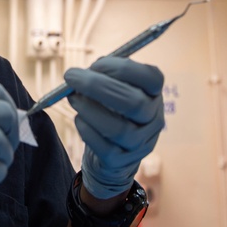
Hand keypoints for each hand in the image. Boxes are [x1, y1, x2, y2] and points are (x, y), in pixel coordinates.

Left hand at [64, 57, 164, 199]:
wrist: (115, 153)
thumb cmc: (112, 109)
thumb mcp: (116, 88)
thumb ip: (104, 76)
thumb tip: (82, 73)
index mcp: (154, 95)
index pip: (150, 78)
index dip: (121, 68)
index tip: (94, 64)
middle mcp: (153, 120)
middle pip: (133, 103)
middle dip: (97, 86)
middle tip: (72, 76)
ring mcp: (140, 143)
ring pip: (117, 128)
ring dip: (88, 109)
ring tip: (73, 98)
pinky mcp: (121, 161)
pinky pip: (103, 147)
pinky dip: (86, 129)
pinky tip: (79, 119)